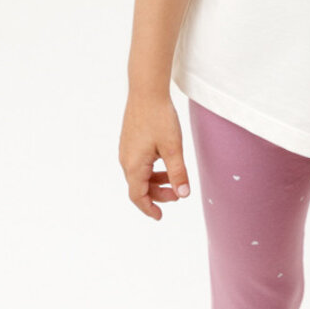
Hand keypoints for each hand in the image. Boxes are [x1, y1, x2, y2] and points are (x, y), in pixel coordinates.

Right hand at [119, 90, 190, 219]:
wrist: (146, 91)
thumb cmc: (159, 118)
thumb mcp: (173, 148)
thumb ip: (178, 173)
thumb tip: (183, 194)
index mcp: (134, 165)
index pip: (138, 196)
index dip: (149, 208)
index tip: (159, 216)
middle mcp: (126, 160)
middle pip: (139, 187)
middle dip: (158, 195)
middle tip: (178, 195)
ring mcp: (126, 150)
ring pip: (139, 175)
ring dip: (156, 182)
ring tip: (174, 179)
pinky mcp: (130, 141)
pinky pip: (139, 164)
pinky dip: (152, 170)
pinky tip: (165, 163)